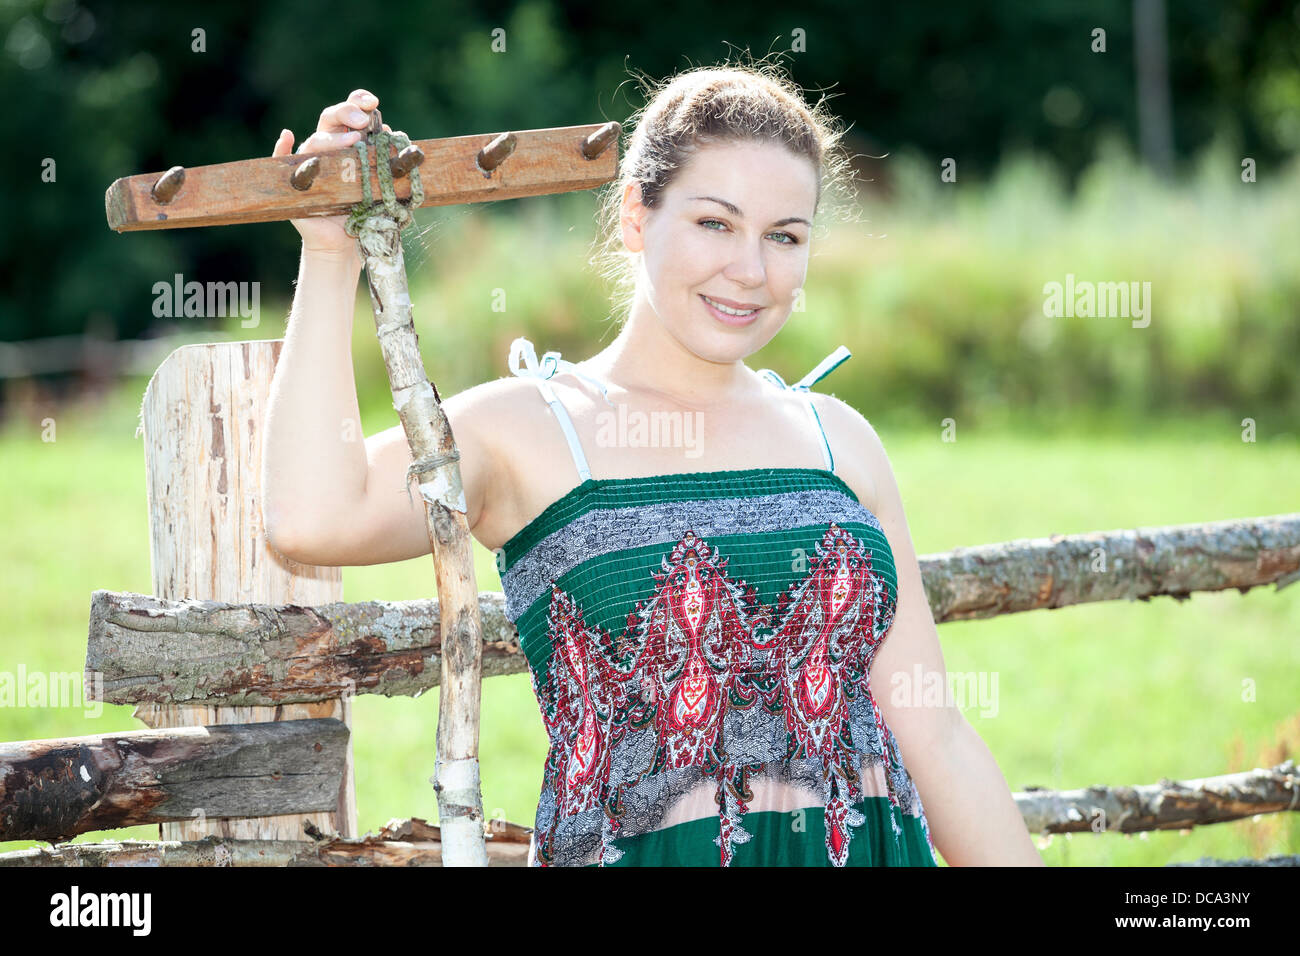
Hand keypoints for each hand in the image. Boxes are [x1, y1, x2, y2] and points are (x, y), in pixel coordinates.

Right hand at [272, 89, 392, 255]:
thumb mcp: (379, 183)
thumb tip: (390, 133)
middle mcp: (326, 147)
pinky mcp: (294, 182)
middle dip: (347, 113)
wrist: (342, 242)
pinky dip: (281, 146)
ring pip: (315, 141)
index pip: (349, 113)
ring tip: (353, 140)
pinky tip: (286, 135)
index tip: (373, 102)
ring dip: (332, 137)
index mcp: (346, 140)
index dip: (358, 101)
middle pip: (330, 118)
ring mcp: (308, 162)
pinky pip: (281, 160)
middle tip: (364, 120)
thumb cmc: (361, 210)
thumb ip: (384, 160)